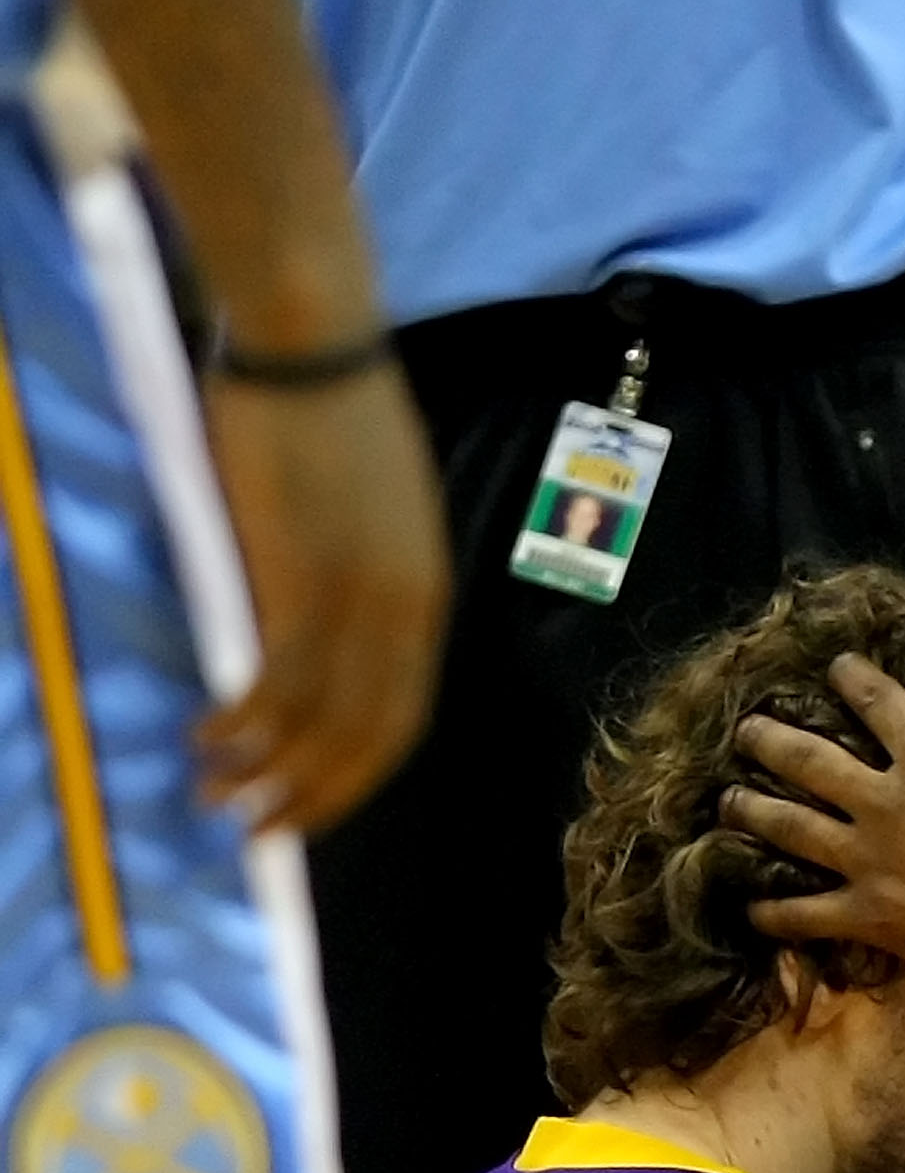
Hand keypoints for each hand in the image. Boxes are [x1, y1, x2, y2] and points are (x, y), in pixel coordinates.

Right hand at [197, 361, 448, 834]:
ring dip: (265, 774)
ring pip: (316, 723)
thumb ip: (351, 583)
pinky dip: (243, 725)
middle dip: (316, 797)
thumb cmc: (330, 411)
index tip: (316, 803)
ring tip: (215, 799)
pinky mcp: (303, 580)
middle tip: (263, 832)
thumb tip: (309, 637)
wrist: (313, 339)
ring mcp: (356, 601)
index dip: (358, 774)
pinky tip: (209, 740)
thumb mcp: (367, 515)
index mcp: (427, 597)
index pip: (402, 718)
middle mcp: (403, 613)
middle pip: (367, 740)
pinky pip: (276, 682)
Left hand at [719, 655, 904, 996]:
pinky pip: (806, 914)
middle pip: (808, 760)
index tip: (835, 669)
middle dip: (770, 739)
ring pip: (791, 829)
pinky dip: (774, 913)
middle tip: (746, 731)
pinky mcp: (872, 917)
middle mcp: (888, 801)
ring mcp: (872, 862)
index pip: (876, 700)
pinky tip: (751, 909)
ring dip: (753, 812)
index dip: (852, 678)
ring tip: (727, 802)